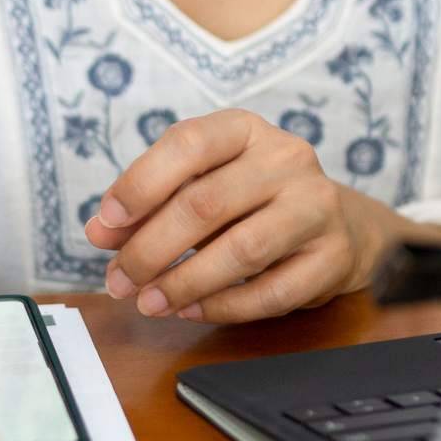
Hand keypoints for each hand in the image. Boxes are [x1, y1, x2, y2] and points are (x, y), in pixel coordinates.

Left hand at [82, 109, 411, 322]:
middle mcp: (287, 159)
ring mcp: (316, 207)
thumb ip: (150, 204)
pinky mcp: (332, 257)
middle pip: (207, 204)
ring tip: (148, 303)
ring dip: (183, 283)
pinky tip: (191, 311)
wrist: (339, 225)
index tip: (106, 223)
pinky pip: (271, 292)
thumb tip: (100, 232)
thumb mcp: (201, 185)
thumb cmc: (252, 201)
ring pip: (241, 251)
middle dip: (150, 249)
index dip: (140, 184)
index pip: (188, 144)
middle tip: (118, 282)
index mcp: (246, 129)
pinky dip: (223, 307)